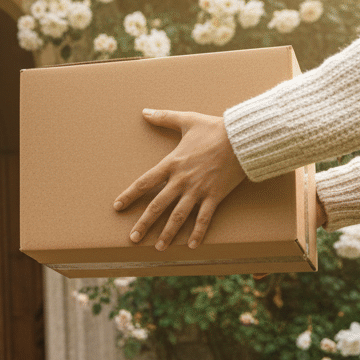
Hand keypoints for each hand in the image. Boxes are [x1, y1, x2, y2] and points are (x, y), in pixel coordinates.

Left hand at [113, 109, 248, 249]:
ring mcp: (198, 190)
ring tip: (158, 248)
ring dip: (167, 234)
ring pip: (178, 216)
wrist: (242, 138)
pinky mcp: (215, 196)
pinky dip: (198, 233)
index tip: (117, 207)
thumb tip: (144, 111)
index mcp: (171, 163)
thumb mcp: (186, 120)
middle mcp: (181, 180)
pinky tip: (192, 246)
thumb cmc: (214, 128)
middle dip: (144, 223)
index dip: (130, 195)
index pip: (144, 183)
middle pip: (157, 206)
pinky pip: (204, 218)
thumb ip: (164, 117)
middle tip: (133, 238)